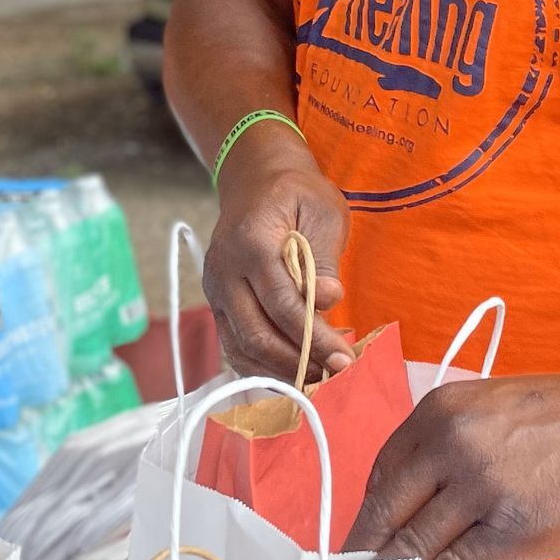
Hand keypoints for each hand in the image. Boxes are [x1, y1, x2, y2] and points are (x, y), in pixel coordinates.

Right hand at [202, 127, 355, 379]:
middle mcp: (225, 270)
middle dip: (299, 362)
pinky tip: (290, 374)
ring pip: (241, 347)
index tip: (344, 358)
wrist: (256, 180)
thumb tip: (327, 302)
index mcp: (251, 242)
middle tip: (335, 375)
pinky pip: (233, 345)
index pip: (283, 303)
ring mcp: (215, 289)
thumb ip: (324, 258)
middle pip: (258, 333)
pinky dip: (260, 367)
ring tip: (317, 380)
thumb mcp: (324, 211)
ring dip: (280, 371)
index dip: (315, 337)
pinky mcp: (217, 303)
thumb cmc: (297, 193)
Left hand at [346, 366, 559, 559]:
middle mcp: (450, 446)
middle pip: (386, 515)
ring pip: (415, 547)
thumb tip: (413, 507)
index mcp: (438, 413)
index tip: (359, 545)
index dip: (366, 519)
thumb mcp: (491, 411)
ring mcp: (481, 488)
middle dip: (366, 557)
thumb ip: (447, 450)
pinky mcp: (514, 528)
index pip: (381, 476)